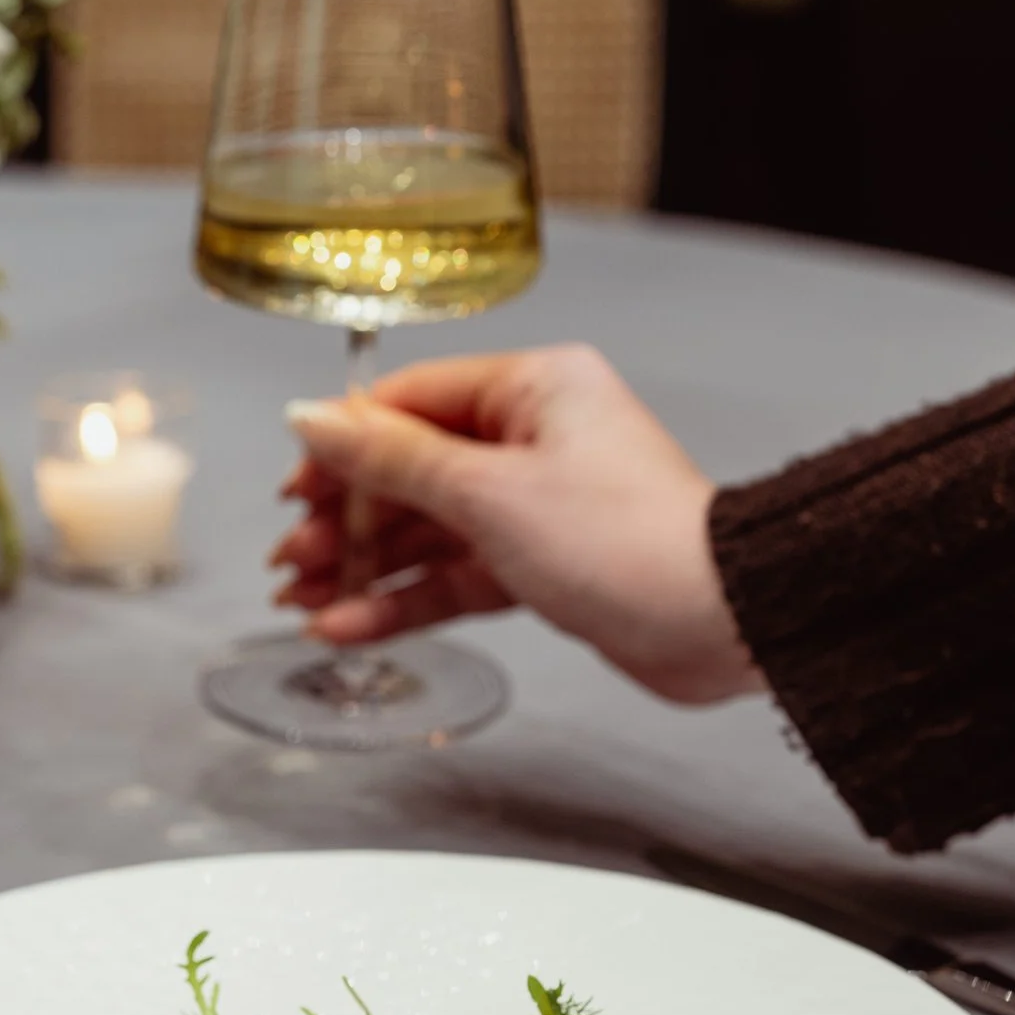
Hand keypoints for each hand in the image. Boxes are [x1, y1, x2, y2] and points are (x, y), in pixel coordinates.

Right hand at [273, 344, 763, 704]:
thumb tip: (313, 418)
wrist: (719, 623)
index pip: (408, 403)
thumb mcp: (488, 492)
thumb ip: (390, 458)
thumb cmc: (629, 543)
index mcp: (533, 388)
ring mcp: (538, 503)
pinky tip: (352, 627)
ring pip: (426, 531)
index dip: (342, 449)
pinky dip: (405, 601)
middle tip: (294, 561)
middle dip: (345, 522)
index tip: (296, 491)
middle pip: (409, 471)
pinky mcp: (542, 564)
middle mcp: (535, 437)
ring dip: (364, 569)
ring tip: (306, 604)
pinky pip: (454, 576)